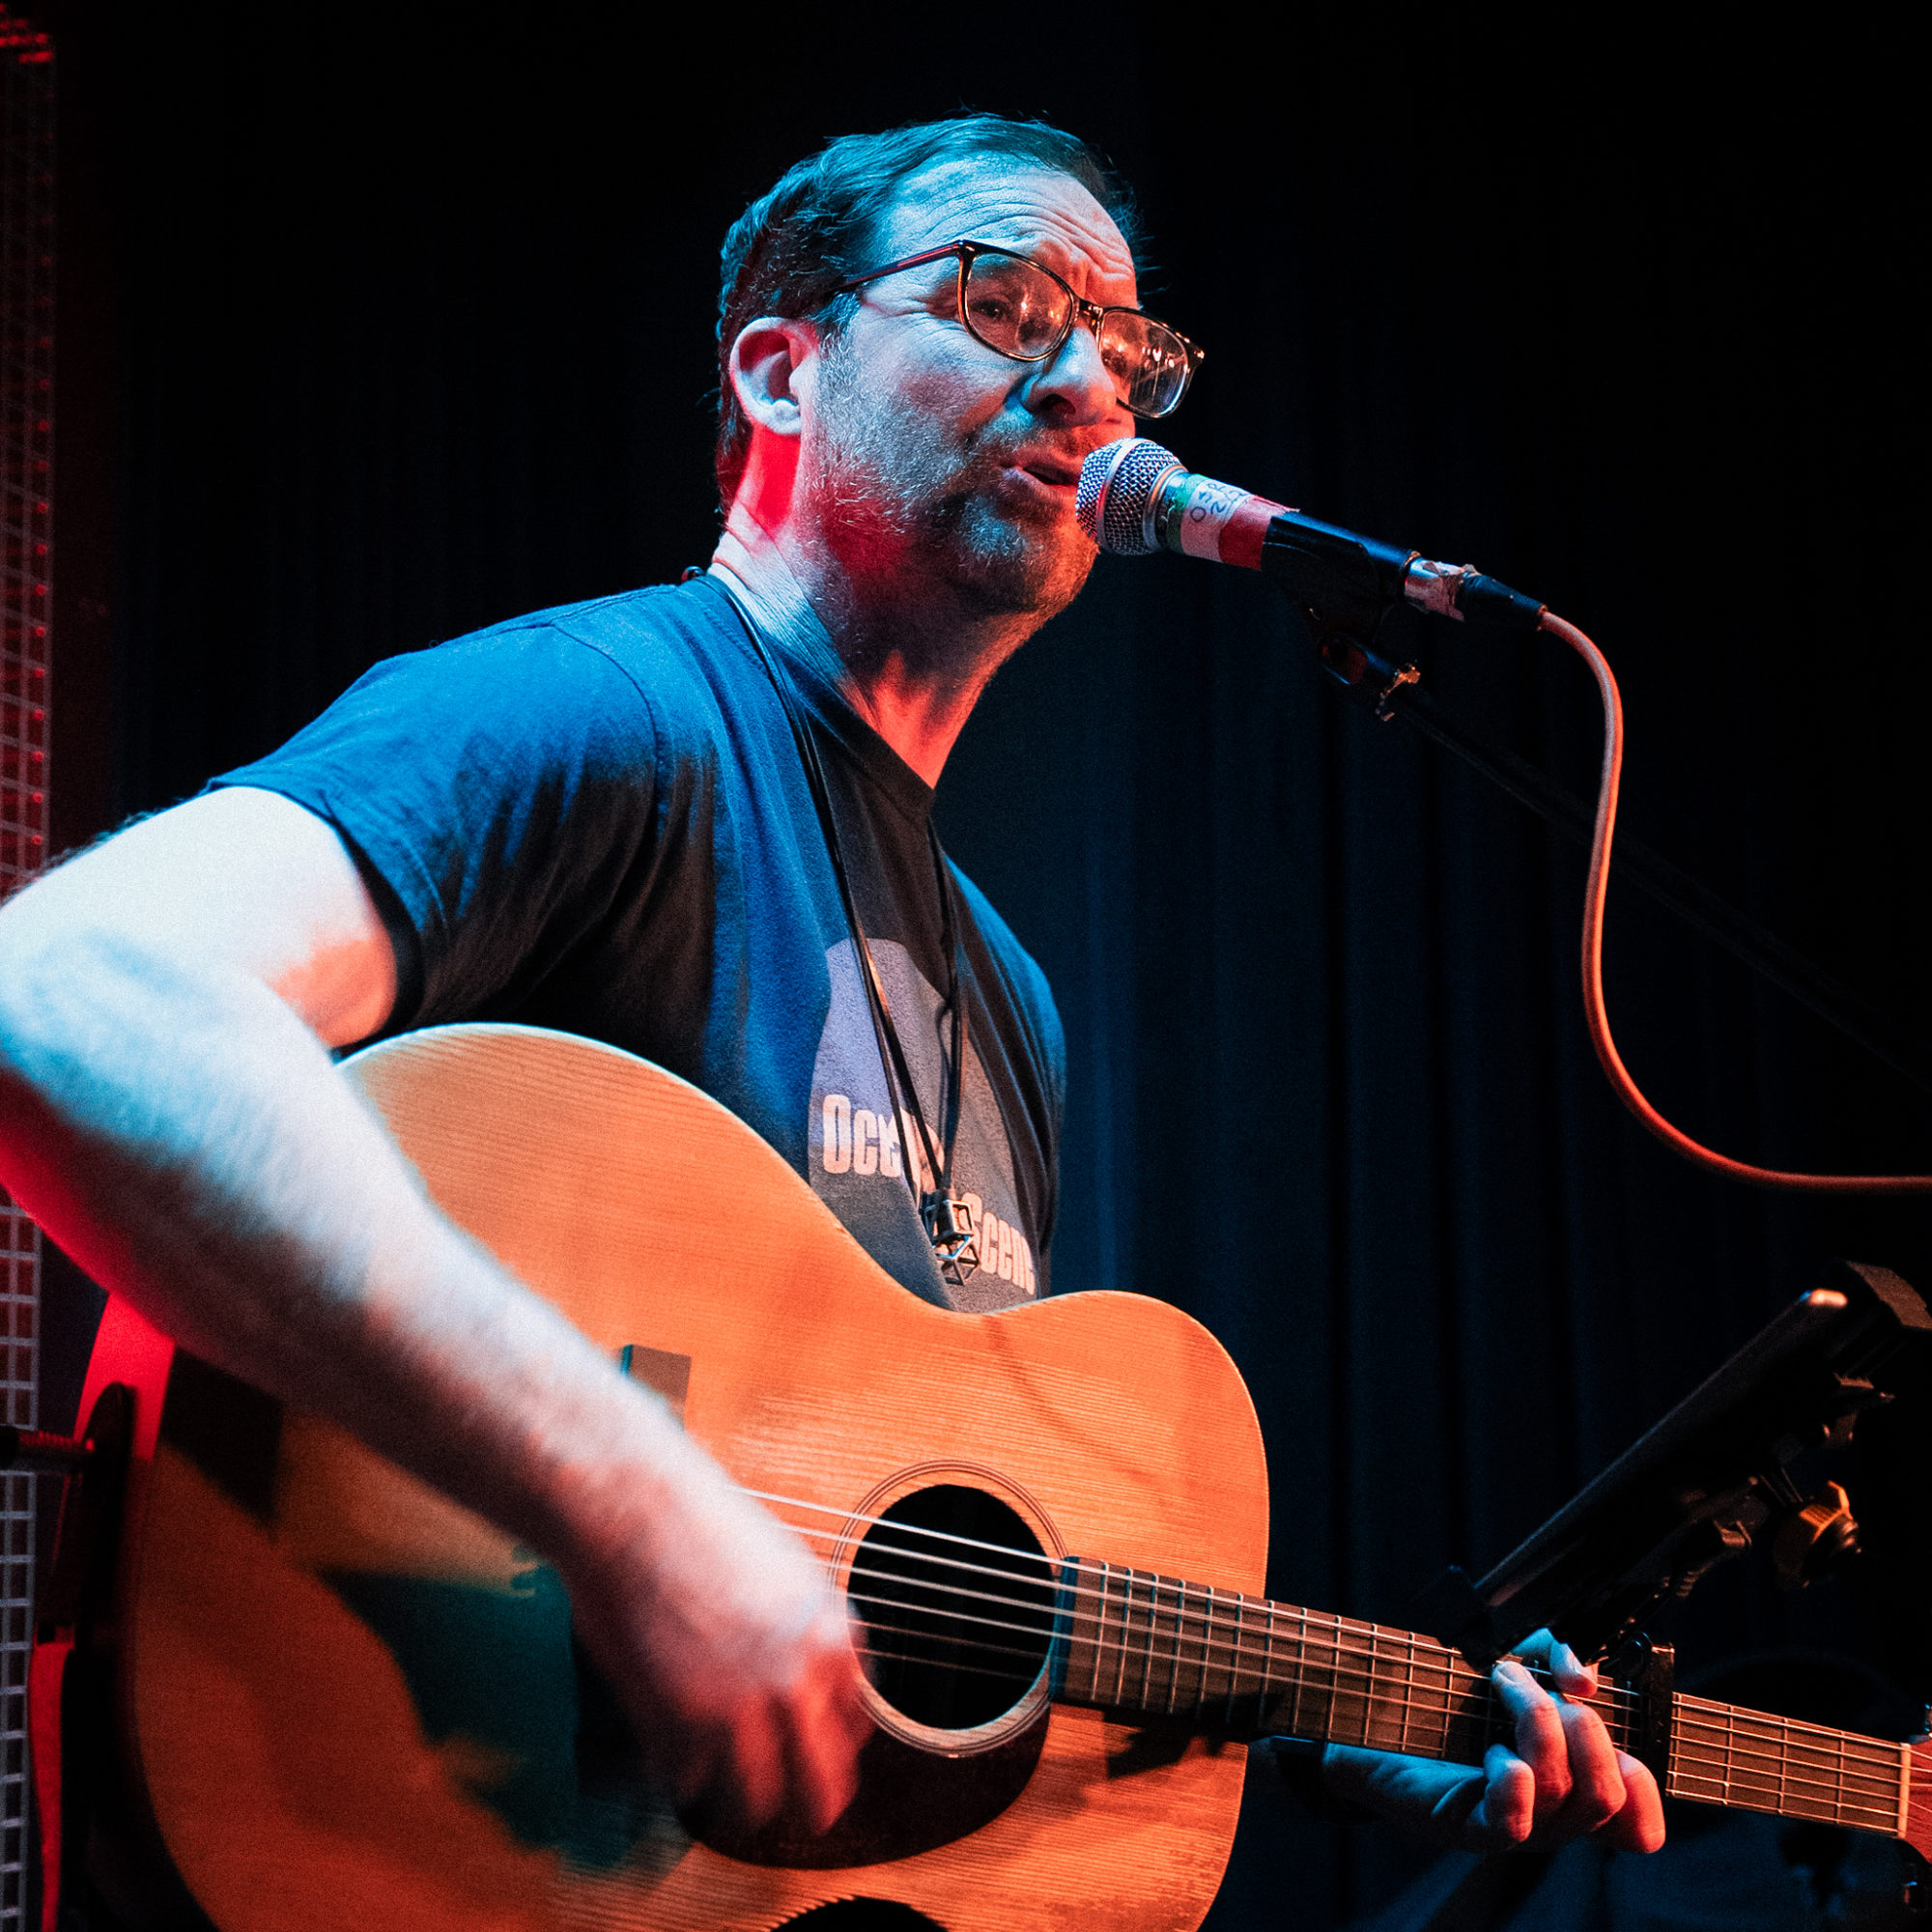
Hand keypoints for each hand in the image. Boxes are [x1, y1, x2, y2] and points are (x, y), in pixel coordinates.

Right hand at [558, 1437, 872, 1837]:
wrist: (639, 1509)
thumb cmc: (705, 1527)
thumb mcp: (793, 1574)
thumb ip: (813, 1637)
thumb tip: (819, 1695)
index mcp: (834, 1640)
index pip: (856, 1732)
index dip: (825, 1744)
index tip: (803, 1748)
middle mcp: (798, 1682)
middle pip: (821, 1792)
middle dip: (802, 1805)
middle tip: (780, 1806)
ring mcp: (740, 1710)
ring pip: (753, 1804)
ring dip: (733, 1801)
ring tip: (716, 1786)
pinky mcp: (680, 1724)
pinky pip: (685, 1784)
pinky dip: (676, 1773)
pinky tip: (668, 1748)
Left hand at [1320, 1629, 1664, 1852]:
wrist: (1377, 1718)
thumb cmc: (1454, 1695)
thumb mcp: (1517, 1661)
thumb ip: (1557, 1655)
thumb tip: (1583, 1677)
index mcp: (1576, 1788)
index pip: (1640, 1823)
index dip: (1644, 1784)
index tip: (1606, 1729)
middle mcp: (1554, 1818)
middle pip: (1607, 1796)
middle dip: (1583, 1726)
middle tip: (1531, 1686)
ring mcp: (1516, 1828)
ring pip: (1563, 1793)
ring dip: (1537, 1720)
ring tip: (1499, 1682)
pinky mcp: (1470, 1827)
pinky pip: (1513, 1824)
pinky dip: (1512, 1779)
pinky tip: (1493, 1751)